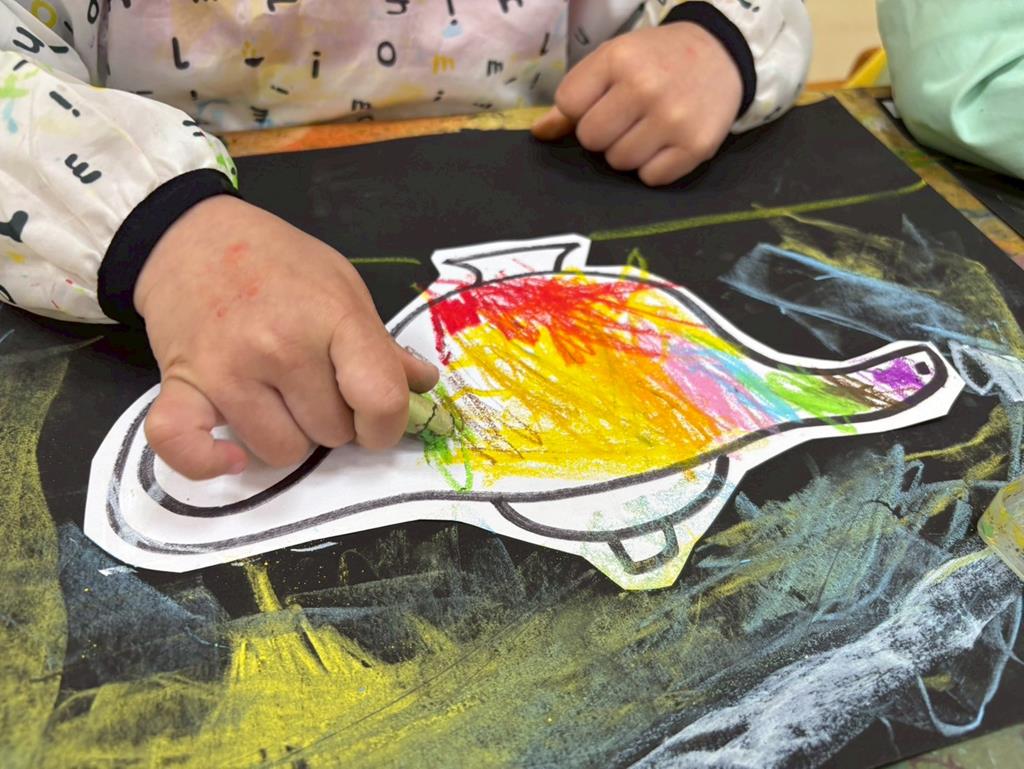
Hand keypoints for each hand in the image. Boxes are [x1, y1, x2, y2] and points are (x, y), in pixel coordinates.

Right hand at [134, 195, 437, 479]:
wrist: (191, 237)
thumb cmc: (278, 262)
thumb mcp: (342, 287)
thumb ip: (380, 343)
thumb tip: (423, 385)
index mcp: (331, 318)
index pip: (380, 399)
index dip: (388, 424)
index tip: (376, 419)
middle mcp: (279, 347)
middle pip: (333, 434)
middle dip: (334, 421)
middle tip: (316, 386)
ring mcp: (226, 370)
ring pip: (281, 453)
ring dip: (287, 437)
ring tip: (278, 399)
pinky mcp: (179, 387)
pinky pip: (188, 451)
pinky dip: (209, 462)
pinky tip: (231, 453)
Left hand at [531, 22, 741, 185]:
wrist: (720, 55)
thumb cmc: (657, 60)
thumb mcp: (613, 60)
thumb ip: (575, 98)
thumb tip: (540, 133)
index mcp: (619, 59)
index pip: (569, 105)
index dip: (581, 109)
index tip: (602, 100)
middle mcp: (645, 88)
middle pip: (592, 140)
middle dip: (604, 133)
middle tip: (627, 117)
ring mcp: (673, 120)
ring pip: (619, 163)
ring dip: (628, 152)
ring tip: (648, 128)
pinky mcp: (696, 147)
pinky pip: (651, 179)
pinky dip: (655, 167)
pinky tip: (666, 143)